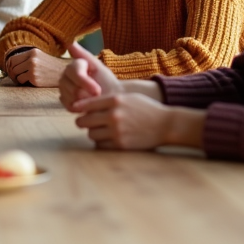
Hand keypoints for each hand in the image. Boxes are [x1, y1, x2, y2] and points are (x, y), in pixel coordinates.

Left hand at [6, 47, 69, 87]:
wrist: (63, 74)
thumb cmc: (51, 66)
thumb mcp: (40, 56)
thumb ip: (27, 58)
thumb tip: (9, 64)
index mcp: (33, 52)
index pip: (12, 58)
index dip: (10, 65)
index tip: (13, 69)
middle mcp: (32, 59)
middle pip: (12, 67)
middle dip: (13, 72)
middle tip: (18, 75)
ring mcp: (33, 69)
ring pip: (15, 74)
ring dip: (18, 77)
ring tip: (26, 78)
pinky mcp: (34, 79)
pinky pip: (21, 80)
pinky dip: (23, 82)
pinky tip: (31, 81)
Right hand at [57, 42, 121, 104]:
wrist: (111, 100)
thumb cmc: (107, 84)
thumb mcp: (100, 69)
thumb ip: (85, 56)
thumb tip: (70, 43)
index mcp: (75, 65)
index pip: (75, 72)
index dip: (85, 82)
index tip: (97, 91)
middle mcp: (66, 74)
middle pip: (70, 85)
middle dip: (85, 94)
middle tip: (97, 97)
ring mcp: (63, 87)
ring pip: (69, 96)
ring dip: (84, 101)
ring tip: (94, 101)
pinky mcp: (64, 100)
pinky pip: (68, 105)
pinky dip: (80, 107)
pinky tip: (87, 105)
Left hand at [71, 92, 204, 151]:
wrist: (166, 124)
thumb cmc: (146, 109)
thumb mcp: (128, 97)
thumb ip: (108, 99)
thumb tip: (85, 105)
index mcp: (115, 100)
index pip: (86, 104)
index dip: (80, 108)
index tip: (78, 111)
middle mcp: (114, 115)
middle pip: (84, 121)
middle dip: (84, 122)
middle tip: (87, 123)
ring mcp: (117, 131)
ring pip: (91, 134)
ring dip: (93, 133)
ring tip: (101, 131)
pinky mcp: (121, 145)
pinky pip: (101, 145)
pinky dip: (101, 143)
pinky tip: (108, 138)